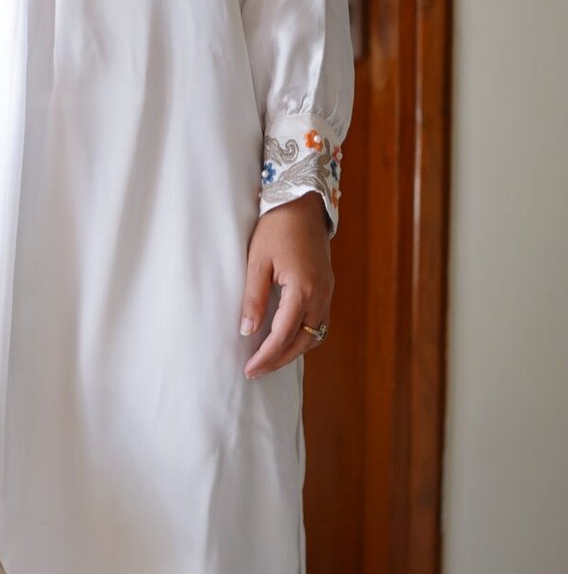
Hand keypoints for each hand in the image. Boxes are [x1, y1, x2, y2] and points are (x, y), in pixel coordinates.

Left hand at [240, 195, 333, 375]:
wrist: (302, 202)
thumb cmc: (276, 227)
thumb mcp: (257, 261)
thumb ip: (253, 298)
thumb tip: (246, 331)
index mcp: (303, 289)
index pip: (283, 335)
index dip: (266, 356)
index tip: (249, 369)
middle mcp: (320, 295)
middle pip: (303, 342)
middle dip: (279, 360)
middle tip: (255, 371)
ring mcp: (327, 291)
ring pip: (315, 335)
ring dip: (293, 351)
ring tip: (268, 359)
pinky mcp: (327, 287)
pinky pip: (320, 322)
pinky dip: (304, 336)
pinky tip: (286, 338)